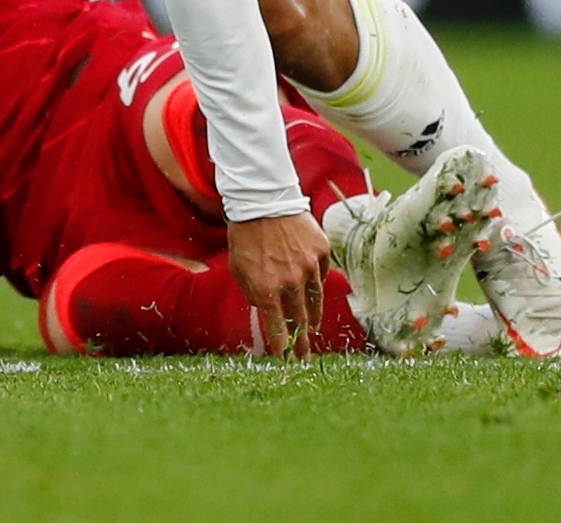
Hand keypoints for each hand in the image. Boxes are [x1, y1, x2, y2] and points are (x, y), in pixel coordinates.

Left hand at [225, 211, 330, 359]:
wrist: (261, 199)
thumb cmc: (244, 235)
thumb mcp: (238, 268)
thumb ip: (253, 293)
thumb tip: (266, 311)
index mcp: (266, 288)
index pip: (278, 329)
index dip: (283, 348)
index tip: (287, 362)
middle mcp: (291, 282)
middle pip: (301, 320)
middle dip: (302, 343)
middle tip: (304, 358)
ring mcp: (310, 267)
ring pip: (315, 301)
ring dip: (313, 318)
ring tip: (313, 330)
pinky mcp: (322, 252)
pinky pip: (321, 275)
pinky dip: (315, 283)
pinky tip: (312, 290)